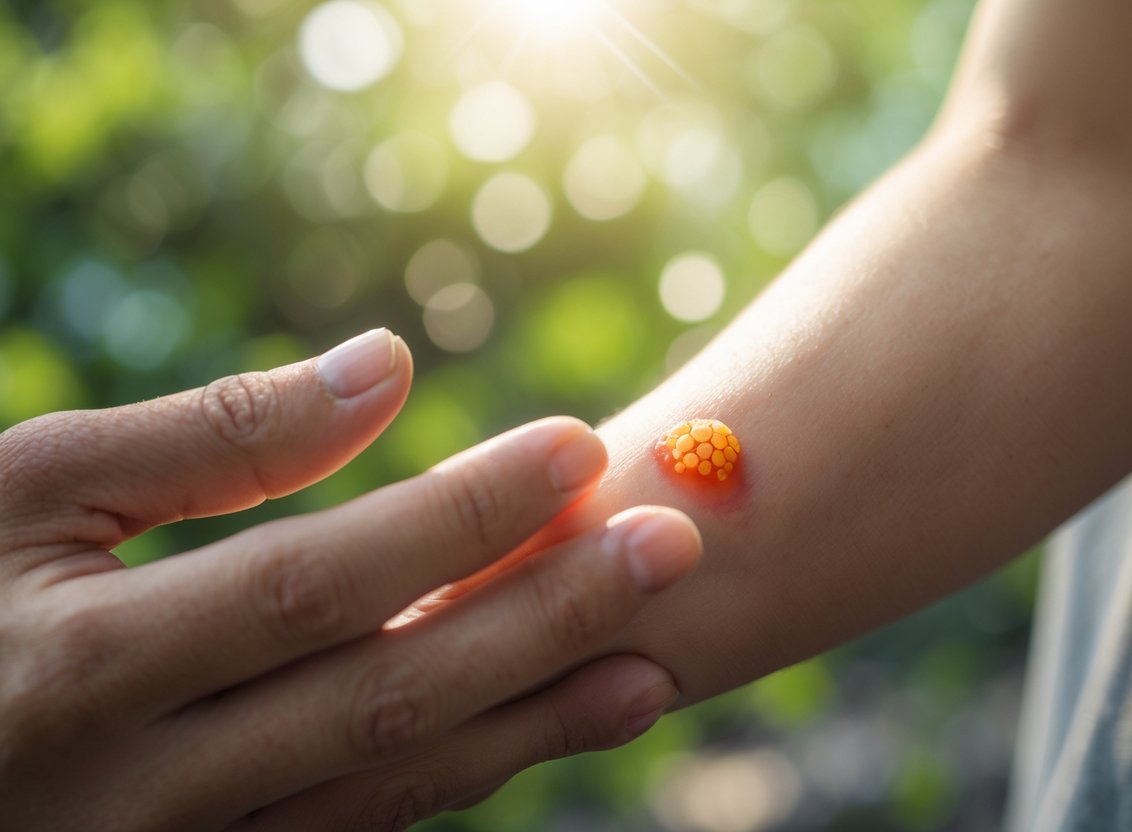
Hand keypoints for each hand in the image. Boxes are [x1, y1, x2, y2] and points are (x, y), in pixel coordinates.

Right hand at [0, 329, 701, 830]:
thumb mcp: (29, 490)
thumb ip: (209, 437)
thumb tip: (387, 366)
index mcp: (89, 665)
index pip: (318, 581)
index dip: (457, 517)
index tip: (575, 448)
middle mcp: (143, 786)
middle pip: (382, 693)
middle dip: (539, 620)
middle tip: (670, 545)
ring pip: (385, 788)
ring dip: (529, 726)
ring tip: (652, 666)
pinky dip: (456, 777)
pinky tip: (538, 728)